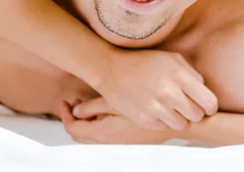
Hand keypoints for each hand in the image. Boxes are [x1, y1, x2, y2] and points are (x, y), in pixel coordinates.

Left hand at [60, 99, 175, 144]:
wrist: (178, 120)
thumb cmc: (149, 106)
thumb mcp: (118, 101)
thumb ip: (94, 106)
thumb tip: (75, 110)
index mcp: (104, 132)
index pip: (73, 128)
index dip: (65, 114)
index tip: (65, 100)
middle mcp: (109, 141)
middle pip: (80, 134)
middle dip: (74, 117)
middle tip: (75, 101)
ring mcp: (119, 142)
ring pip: (92, 135)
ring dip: (87, 119)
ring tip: (89, 101)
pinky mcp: (128, 139)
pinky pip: (104, 134)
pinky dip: (98, 122)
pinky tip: (107, 107)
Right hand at [93, 49, 216, 130]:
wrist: (111, 69)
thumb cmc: (143, 62)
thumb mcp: (171, 58)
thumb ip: (191, 73)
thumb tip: (204, 90)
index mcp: (178, 75)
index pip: (209, 102)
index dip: (210, 106)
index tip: (205, 105)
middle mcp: (168, 92)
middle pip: (196, 115)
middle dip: (193, 111)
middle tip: (184, 103)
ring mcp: (155, 107)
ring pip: (181, 125)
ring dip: (178, 117)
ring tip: (168, 105)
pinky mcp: (143, 119)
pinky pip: (163, 127)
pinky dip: (161, 120)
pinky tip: (153, 106)